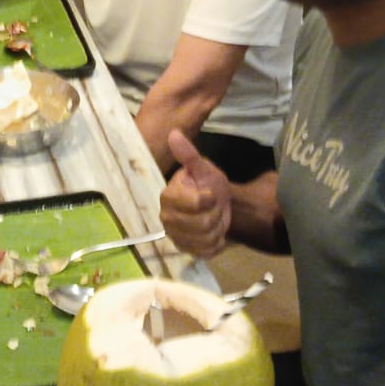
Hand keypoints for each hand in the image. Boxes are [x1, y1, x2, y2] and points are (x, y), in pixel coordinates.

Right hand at [159, 129, 231, 257]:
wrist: (214, 205)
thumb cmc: (205, 183)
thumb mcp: (202, 168)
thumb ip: (188, 155)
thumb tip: (173, 133)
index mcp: (168, 197)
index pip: (196, 203)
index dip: (210, 199)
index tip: (211, 192)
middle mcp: (166, 219)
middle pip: (203, 224)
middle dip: (216, 213)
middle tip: (214, 206)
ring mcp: (175, 237)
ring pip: (207, 239)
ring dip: (218, 228)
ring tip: (214, 218)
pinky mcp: (186, 251)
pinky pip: (207, 252)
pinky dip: (217, 242)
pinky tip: (214, 233)